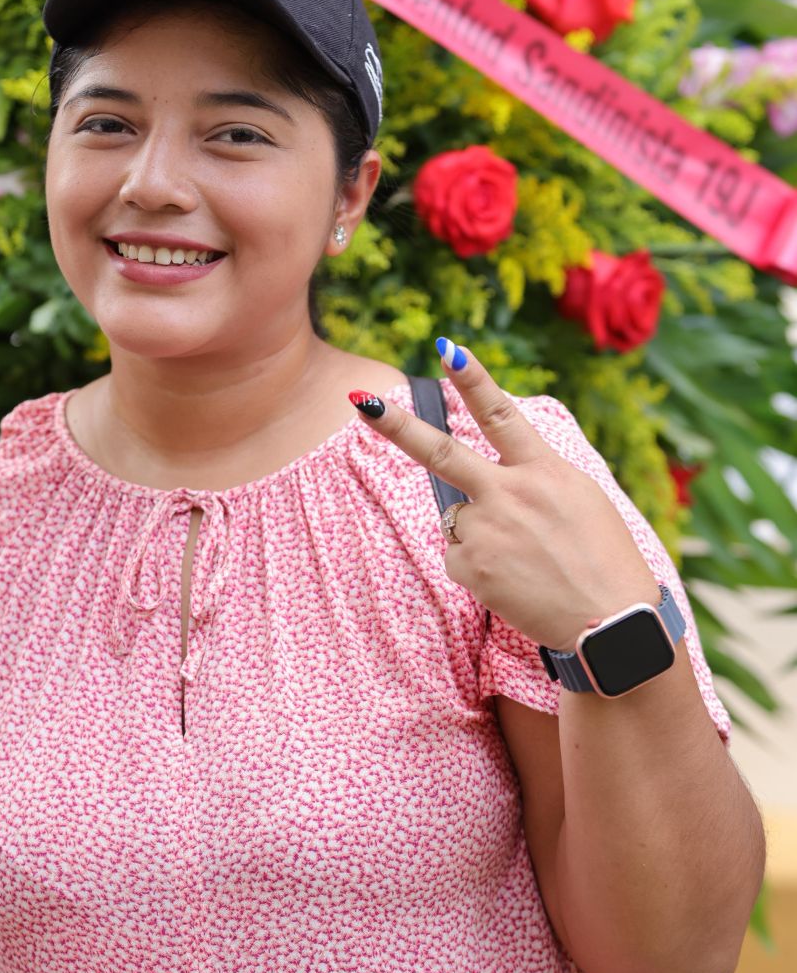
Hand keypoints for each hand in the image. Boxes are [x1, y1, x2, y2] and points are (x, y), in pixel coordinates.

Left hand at [351, 342, 660, 652]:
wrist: (613, 625)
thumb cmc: (605, 562)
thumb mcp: (582, 500)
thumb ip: (536, 478)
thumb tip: (494, 477)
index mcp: (544, 471)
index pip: (502, 415)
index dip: (473, 380)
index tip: (447, 348)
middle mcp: (510, 493)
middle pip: (441, 453)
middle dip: (396, 427)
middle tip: (360, 403)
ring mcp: (486, 530)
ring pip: (458, 519)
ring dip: (481, 536)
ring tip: (527, 562)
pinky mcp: (469, 566)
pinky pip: (458, 558)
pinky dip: (479, 569)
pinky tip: (515, 582)